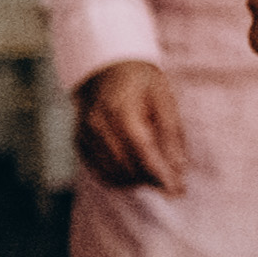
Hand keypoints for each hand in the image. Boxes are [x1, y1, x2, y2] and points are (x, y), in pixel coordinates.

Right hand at [75, 61, 191, 192]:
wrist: (107, 66)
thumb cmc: (140, 80)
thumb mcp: (164, 99)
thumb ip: (171, 133)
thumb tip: (178, 168)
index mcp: (121, 110)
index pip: (142, 151)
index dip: (161, 174)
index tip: (178, 191)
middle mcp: (98, 124)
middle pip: (125, 166)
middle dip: (149, 180)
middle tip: (170, 183)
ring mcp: (84, 133)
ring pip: (110, 173)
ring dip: (134, 182)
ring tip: (153, 177)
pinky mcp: (79, 140)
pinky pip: (97, 170)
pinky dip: (116, 178)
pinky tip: (133, 173)